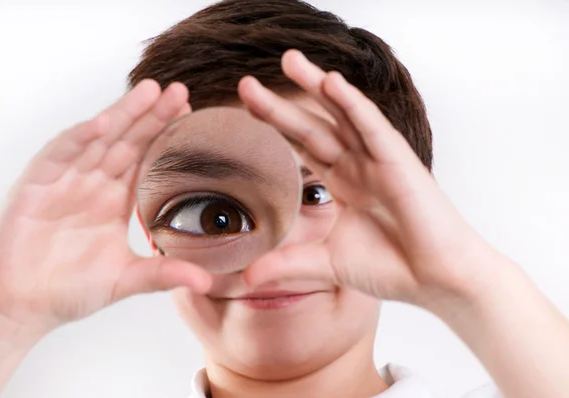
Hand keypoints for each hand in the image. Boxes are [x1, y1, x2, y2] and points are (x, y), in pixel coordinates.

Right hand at [0, 80, 210, 344]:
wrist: (21, 307)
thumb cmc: (70, 292)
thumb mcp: (125, 279)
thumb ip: (164, 274)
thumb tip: (206, 280)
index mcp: (114, 200)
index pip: (144, 159)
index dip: (164, 136)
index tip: (191, 114)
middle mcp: (92, 184)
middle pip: (127, 141)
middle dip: (151, 115)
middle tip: (180, 91)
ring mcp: (65, 181)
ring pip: (99, 140)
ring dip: (122, 114)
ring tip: (150, 91)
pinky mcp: (37, 185)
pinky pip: (60, 154)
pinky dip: (80, 138)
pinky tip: (103, 122)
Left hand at [238, 50, 504, 307]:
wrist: (436, 280)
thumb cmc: (391, 267)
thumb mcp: (325, 264)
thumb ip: (287, 264)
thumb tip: (246, 277)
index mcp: (342, 182)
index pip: (300, 148)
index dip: (273, 129)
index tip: (242, 113)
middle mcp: (357, 164)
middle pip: (312, 127)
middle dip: (280, 106)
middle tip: (245, 84)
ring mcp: (377, 159)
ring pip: (341, 115)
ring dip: (317, 87)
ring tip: (289, 60)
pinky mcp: (399, 160)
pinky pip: (372, 126)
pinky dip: (353, 105)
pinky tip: (332, 83)